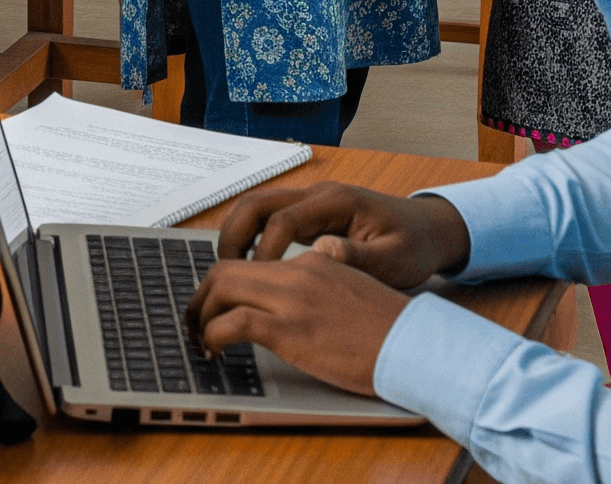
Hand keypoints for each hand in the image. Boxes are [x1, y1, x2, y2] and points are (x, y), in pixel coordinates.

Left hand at [184, 248, 408, 397]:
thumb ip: (325, 279)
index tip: (216, 302)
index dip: (225, 281)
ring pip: (223, 288)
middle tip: (195, 321)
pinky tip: (215, 350)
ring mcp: (292, 299)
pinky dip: (214, 334)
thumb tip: (305, 280)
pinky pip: (234, 323)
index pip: (252, 259)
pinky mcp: (291, 330)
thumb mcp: (354, 289)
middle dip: (201, 296)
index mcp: (313, 261)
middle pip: (226, 269)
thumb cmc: (391, 328)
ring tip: (200, 339)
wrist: (416, 345)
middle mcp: (297, 272)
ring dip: (201, 314)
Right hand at [213, 180, 469, 286]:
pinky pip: (269, 219)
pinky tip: (250, 267)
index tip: (260, 282)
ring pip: (257, 206)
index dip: (265, 251)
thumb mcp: (395, 260)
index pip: (284, 220)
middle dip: (235, 234)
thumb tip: (324, 253)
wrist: (428, 229)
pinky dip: (252, 237)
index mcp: (335, 202)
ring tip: (229, 271)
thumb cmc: (414, 245)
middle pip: (258, 202)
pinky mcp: (310, 214)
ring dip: (238, 234)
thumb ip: (360, 258)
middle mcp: (316, 195)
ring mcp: (311, 202)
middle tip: (224, 272)